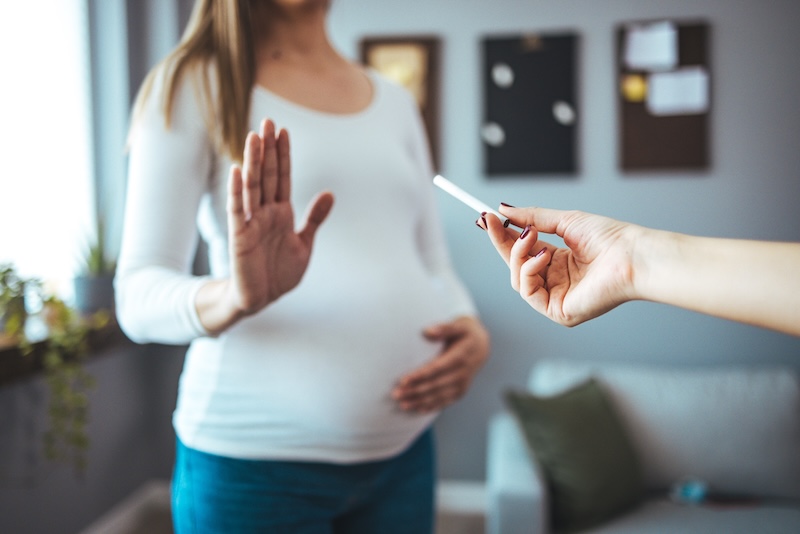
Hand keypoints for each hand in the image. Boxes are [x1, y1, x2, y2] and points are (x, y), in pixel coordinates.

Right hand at [226, 119, 333, 316]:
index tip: (283, 131)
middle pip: (267, 175)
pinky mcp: (239, 236)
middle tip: (268, 121)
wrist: (261, 299)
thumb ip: (314, 219)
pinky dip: (237, 191)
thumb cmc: (279, 273)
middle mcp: (264, 212)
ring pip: (252, 186)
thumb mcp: (304, 244)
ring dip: (253, 162)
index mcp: (281, 212)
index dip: (283, 155)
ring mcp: (250, 222)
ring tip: (254, 137)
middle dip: (268, 149)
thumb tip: (329, 193)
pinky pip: (236, 210)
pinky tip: (237, 170)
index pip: (282, 177)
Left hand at [392, 316, 489, 412]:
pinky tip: (419, 409)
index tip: (403, 380)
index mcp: (460, 357)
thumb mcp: (459, 326)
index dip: (419, 376)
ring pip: (438, 396)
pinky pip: (446, 401)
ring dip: (420, 401)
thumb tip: (428, 331)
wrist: (482, 347)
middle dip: (414, 391)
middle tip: (396, 394)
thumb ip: (444, 328)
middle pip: (434, 385)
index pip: (436, 369)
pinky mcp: (461, 391)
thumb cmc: (466, 335)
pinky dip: (432, 406)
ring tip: (403, 404)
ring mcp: (462, 384)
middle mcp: (462, 373)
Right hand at [481, 206, 639, 326]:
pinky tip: (543, 256)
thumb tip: (503, 210)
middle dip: (502, 242)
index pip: (523, 251)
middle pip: (515, 265)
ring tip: (531, 236)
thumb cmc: (610, 239)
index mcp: (560, 262)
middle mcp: (556, 281)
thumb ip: (532, 218)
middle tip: (489, 222)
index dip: (503, 235)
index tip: (487, 218)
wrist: (632, 256)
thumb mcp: (565, 221)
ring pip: (517, 279)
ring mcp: (556, 298)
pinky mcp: (558, 312)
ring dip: (518, 254)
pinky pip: (528, 292)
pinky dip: (529, 270)